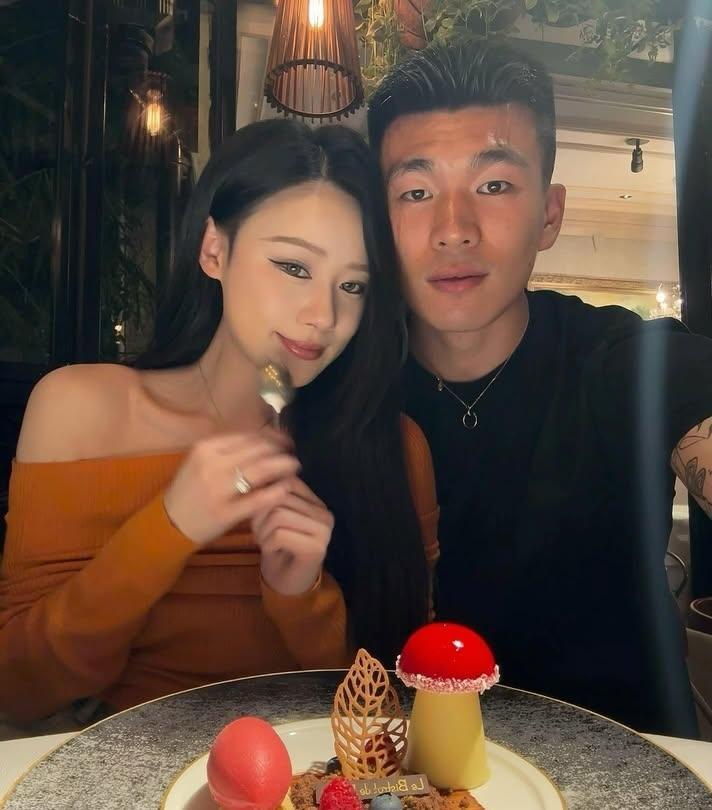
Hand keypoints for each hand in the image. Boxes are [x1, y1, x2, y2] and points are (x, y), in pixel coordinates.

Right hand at [163, 428, 300, 547]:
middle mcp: (211, 465)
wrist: (170, 523)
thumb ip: (229, 450)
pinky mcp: (225, 513)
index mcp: (205, 448)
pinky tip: (286, 488)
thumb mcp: (203, 461)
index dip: (272, 437)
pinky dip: (276, 491)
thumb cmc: (191, 489)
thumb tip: (266, 439)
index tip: (285, 440)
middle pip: (258, 450)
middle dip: (281, 450)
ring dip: (283, 465)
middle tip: (293, 453)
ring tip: (295, 466)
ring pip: (261, 470)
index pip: (248, 436)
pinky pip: (258, 499)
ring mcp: (218, 490)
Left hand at [251, 477, 333, 595]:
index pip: (288, 482)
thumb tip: (256, 477)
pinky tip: (271, 551)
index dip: (265, 494)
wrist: (287, 585)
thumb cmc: (278, 549)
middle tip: (259, 532)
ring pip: (278, 514)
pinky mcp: (317, 548)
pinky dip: (267, 543)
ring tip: (265, 541)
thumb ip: (272, 498)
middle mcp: (325, 513)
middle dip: (260, 515)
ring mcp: (324, 531)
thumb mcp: (273, 517)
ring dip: (262, 531)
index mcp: (316, 502)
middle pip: (281, 496)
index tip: (260, 514)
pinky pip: (279, 534)